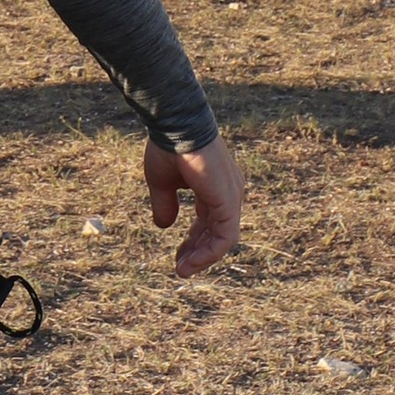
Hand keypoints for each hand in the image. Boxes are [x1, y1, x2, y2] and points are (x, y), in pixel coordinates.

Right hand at [145, 133, 243, 275]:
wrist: (175, 124)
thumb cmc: (168, 145)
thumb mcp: (162, 182)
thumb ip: (165, 204)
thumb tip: (163, 226)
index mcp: (215, 185)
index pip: (209, 220)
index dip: (193, 240)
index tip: (178, 255)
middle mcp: (229, 191)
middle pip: (216, 230)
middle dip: (197, 251)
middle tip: (180, 267)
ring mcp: (232, 196)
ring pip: (222, 238)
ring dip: (202, 256)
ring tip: (182, 270)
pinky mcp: (229, 202)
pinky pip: (224, 237)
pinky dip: (209, 252)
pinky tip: (191, 261)